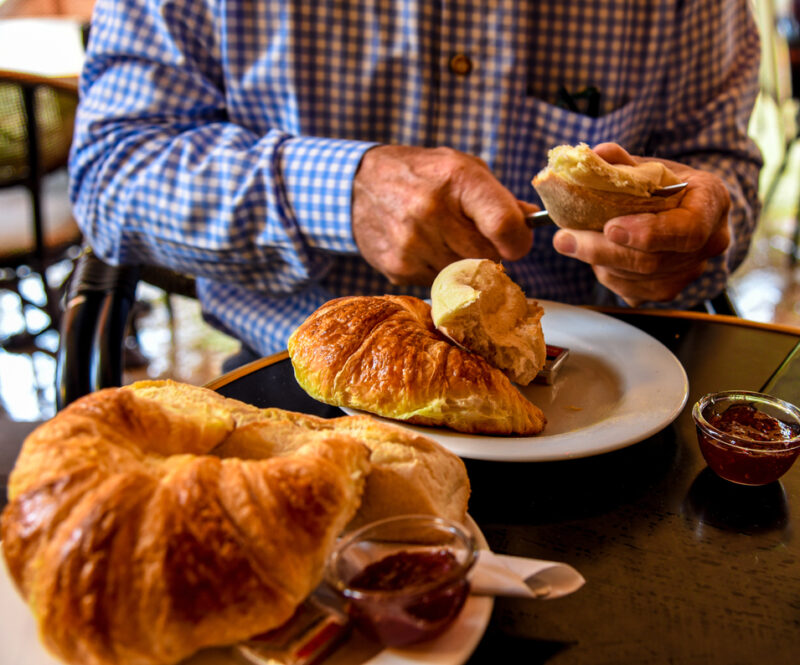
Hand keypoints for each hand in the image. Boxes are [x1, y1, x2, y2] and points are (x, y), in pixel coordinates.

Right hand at [352, 145, 533, 284]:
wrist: (356, 185)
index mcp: (456, 180)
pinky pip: (436, 282)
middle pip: (487, 257)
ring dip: (463, 263)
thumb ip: (497, 196)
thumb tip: (532, 221)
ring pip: (463, 275)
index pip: (504, 226)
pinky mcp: (397, 267)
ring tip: (444, 239)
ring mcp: (412, 243)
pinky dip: (437, 270)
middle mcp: (432, 212)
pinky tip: (423, 247)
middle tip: (475, 237)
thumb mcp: (460, 168)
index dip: (518, 241)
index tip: (515, 242)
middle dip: (489, 252)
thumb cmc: (420, 173)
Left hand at [552, 142, 730, 305]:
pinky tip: (595, 256)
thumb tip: (595, 155)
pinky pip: (632, 291)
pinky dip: (607, 274)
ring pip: (638, 279)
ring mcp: (692, 271)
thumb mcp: (650, 166)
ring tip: (574, 241)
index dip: (649, 233)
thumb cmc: (665, 184)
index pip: (689, 229)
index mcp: (712, 203)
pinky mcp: (670, 290)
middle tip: (565, 239)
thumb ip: (623, 163)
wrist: (682, 208)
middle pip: (654, 261)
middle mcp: (711, 242)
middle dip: (603, 251)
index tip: (610, 228)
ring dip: (599, 263)